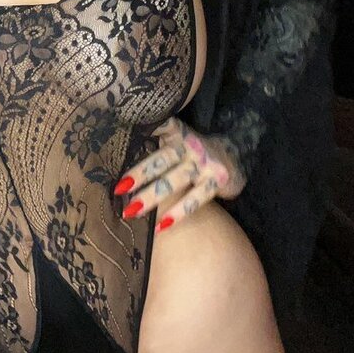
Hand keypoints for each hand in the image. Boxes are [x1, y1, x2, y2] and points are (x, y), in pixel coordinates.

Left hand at [113, 115, 246, 233]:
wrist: (235, 154)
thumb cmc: (194, 152)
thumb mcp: (177, 141)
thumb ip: (155, 147)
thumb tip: (118, 162)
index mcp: (177, 133)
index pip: (162, 125)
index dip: (148, 125)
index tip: (126, 125)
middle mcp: (190, 146)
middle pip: (162, 160)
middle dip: (139, 174)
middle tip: (118, 189)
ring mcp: (204, 163)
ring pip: (174, 181)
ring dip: (151, 197)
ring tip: (130, 211)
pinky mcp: (216, 180)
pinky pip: (195, 199)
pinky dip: (177, 214)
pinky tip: (160, 227)